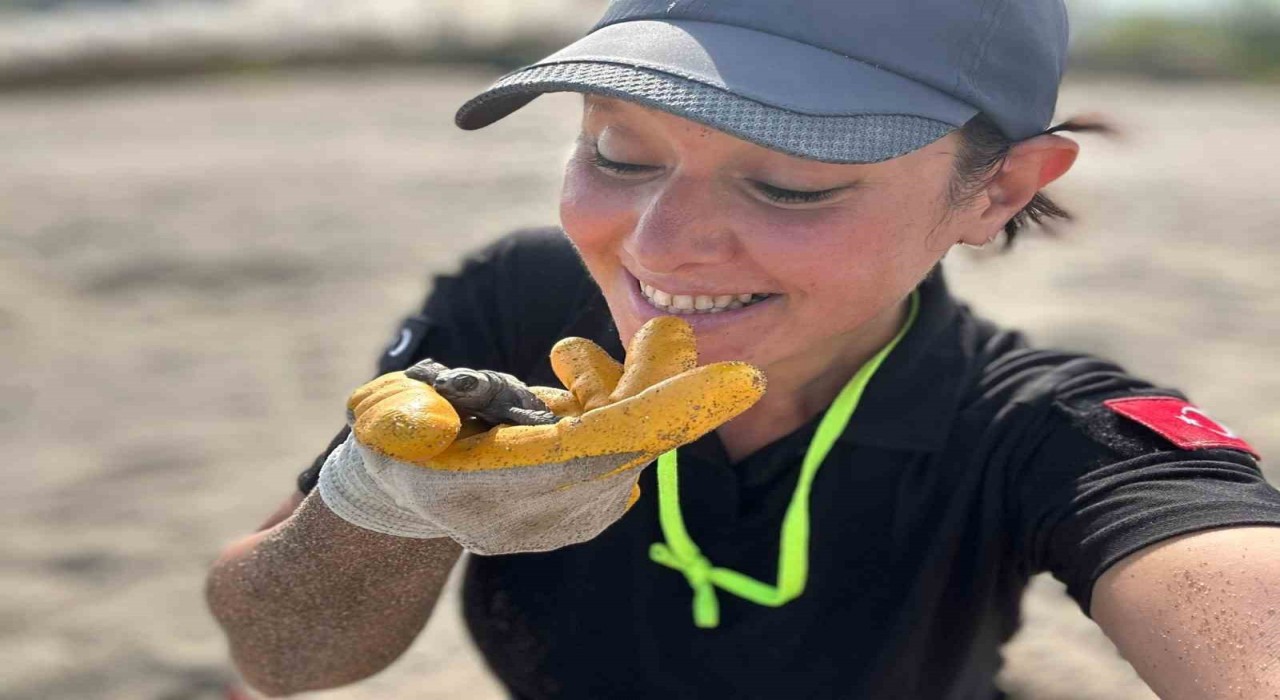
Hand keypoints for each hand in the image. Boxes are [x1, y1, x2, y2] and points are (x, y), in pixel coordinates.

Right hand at [318, 317, 765, 554]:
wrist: (412, 497)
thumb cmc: (396, 446)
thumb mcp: (384, 425)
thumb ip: (401, 420)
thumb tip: (436, 424)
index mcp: (507, 492)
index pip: (607, 447)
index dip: (671, 409)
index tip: (746, 378)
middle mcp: (556, 511)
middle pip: (639, 436)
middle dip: (657, 379)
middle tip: (669, 330)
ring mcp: (581, 510)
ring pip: (637, 431)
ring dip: (618, 384)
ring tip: (565, 363)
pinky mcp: (596, 497)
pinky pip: (629, 437)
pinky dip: (613, 399)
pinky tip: (569, 382)